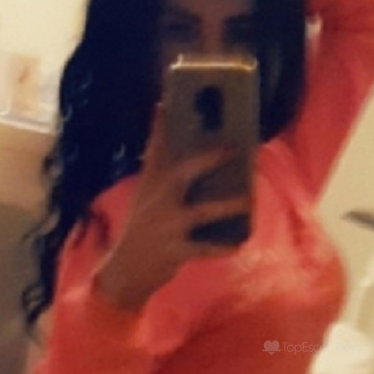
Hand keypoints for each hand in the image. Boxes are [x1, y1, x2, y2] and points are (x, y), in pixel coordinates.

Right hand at [95, 104, 249, 311]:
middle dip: (206, 160)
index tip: (166, 101)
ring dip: (227, 205)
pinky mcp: (174, 250)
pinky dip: (223, 247)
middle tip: (231, 149)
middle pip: (181, 174)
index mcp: (150, 185)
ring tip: (248, 199)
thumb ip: (160, 172)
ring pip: (201, 212)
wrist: (124, 272)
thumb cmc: (144, 230)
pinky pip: (205, 248)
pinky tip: (239, 243)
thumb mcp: (146, 199)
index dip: (161, 125)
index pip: (154, 149)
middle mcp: (156, 201)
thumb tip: (180, 146)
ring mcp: (166, 226)